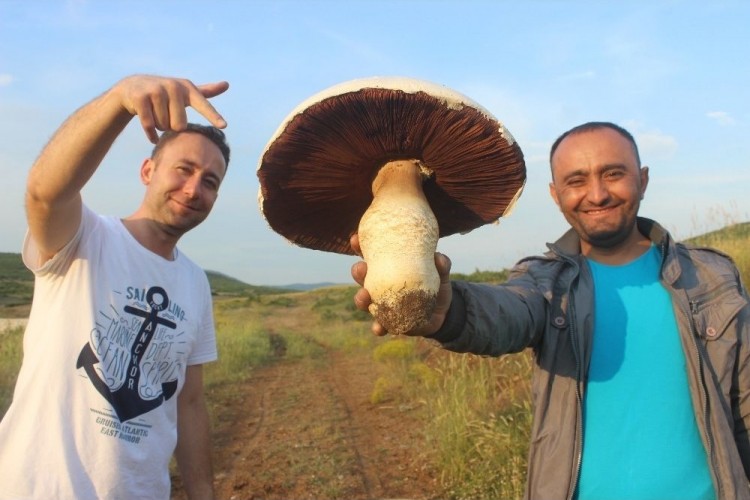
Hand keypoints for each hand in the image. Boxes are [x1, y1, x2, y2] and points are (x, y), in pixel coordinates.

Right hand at [112, 75, 228, 142]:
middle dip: (171, 125)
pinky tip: (150, 132)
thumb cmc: (166, 94)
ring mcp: (156, 91)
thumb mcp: (186, 92)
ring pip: (164, 126)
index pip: (203, 106)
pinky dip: (151, 134)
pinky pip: (150, 125)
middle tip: (165, 113)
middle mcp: (173, 87)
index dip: (213, 116)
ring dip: (159, 125)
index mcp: (187, 88)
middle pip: (180, 126)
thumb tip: (227, 84)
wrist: (132, 87)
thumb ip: (206, 91)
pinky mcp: (141, 98)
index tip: (224, 126)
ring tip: (154, 113)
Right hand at [350, 233, 452, 336]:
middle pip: (362, 277)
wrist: (442, 314)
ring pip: (365, 302)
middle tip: (361, 268)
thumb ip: (442, 265)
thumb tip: (438, 258)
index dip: (359, 246)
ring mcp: (383, 305)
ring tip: (364, 296)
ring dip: (361, 299)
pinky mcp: (389, 323)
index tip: (355, 239)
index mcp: (389, 268)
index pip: (371, 255)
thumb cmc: (436, 287)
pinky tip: (379, 328)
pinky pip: (380, 326)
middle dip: (358, 272)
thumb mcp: (441, 274)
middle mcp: (381, 286)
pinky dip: (378, 327)